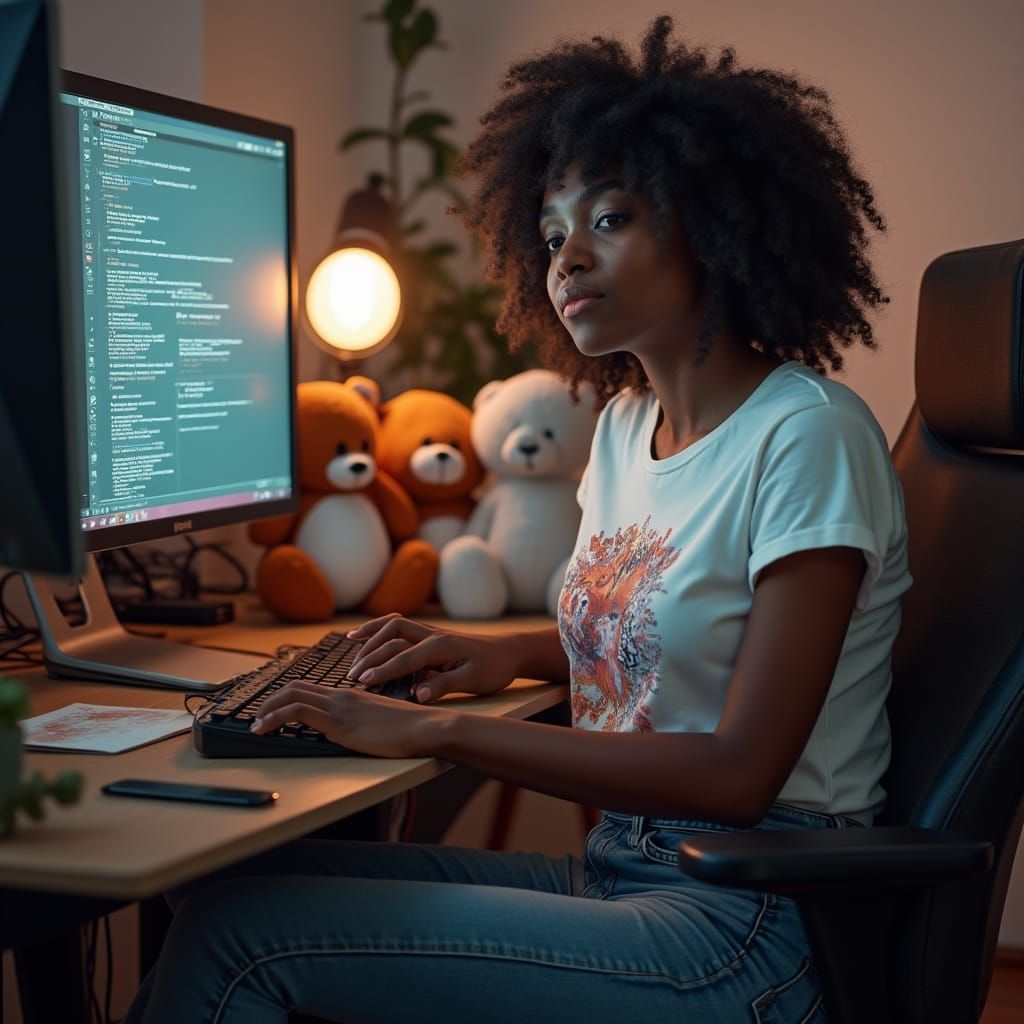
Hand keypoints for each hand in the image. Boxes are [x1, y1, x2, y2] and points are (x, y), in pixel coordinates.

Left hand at [249, 681, 445, 757]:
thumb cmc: (412, 730)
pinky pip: (297, 712)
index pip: (311, 687)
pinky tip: (262, 729)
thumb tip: (355, 734)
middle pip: (295, 687)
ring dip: (266, 709)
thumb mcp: (382, 724)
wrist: (427, 728)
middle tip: (257, 714)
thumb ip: (365, 723)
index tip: (272, 707)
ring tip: (253, 724)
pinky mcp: (339, 722)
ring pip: (291, 696)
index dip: (287, 695)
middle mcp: (342, 696)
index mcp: (352, 695)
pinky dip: (273, 717)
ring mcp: (339, 707)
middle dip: (270, 700)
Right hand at [346, 613, 519, 704]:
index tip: (364, 681)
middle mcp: (432, 634)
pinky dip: (377, 627)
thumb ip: (444, 687)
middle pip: (393, 638)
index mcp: (441, 647)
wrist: (508, 652)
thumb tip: (416, 695)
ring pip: (393, 626)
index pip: (406, 657)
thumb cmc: (493, 669)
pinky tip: (360, 634)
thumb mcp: (473, 681)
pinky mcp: (428, 634)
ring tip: (350, 651)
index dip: (384, 669)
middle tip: (352, 676)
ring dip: (370, 637)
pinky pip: (397, 625)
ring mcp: (430, 632)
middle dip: (371, 655)